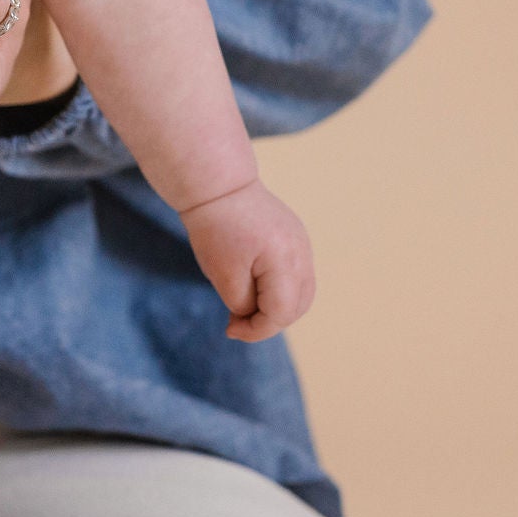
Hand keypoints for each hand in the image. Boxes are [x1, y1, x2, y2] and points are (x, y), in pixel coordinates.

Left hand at [178, 180, 316, 340]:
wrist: (218, 186)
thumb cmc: (215, 229)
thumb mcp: (224, 275)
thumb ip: (244, 304)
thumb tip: (255, 318)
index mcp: (285, 262)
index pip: (282, 313)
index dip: (257, 330)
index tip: (230, 330)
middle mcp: (301, 254)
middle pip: (298, 306)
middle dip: (269, 321)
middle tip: (237, 321)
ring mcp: (302, 243)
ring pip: (301, 292)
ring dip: (276, 307)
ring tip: (244, 306)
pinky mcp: (295, 236)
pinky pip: (296, 273)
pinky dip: (279, 288)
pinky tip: (253, 286)